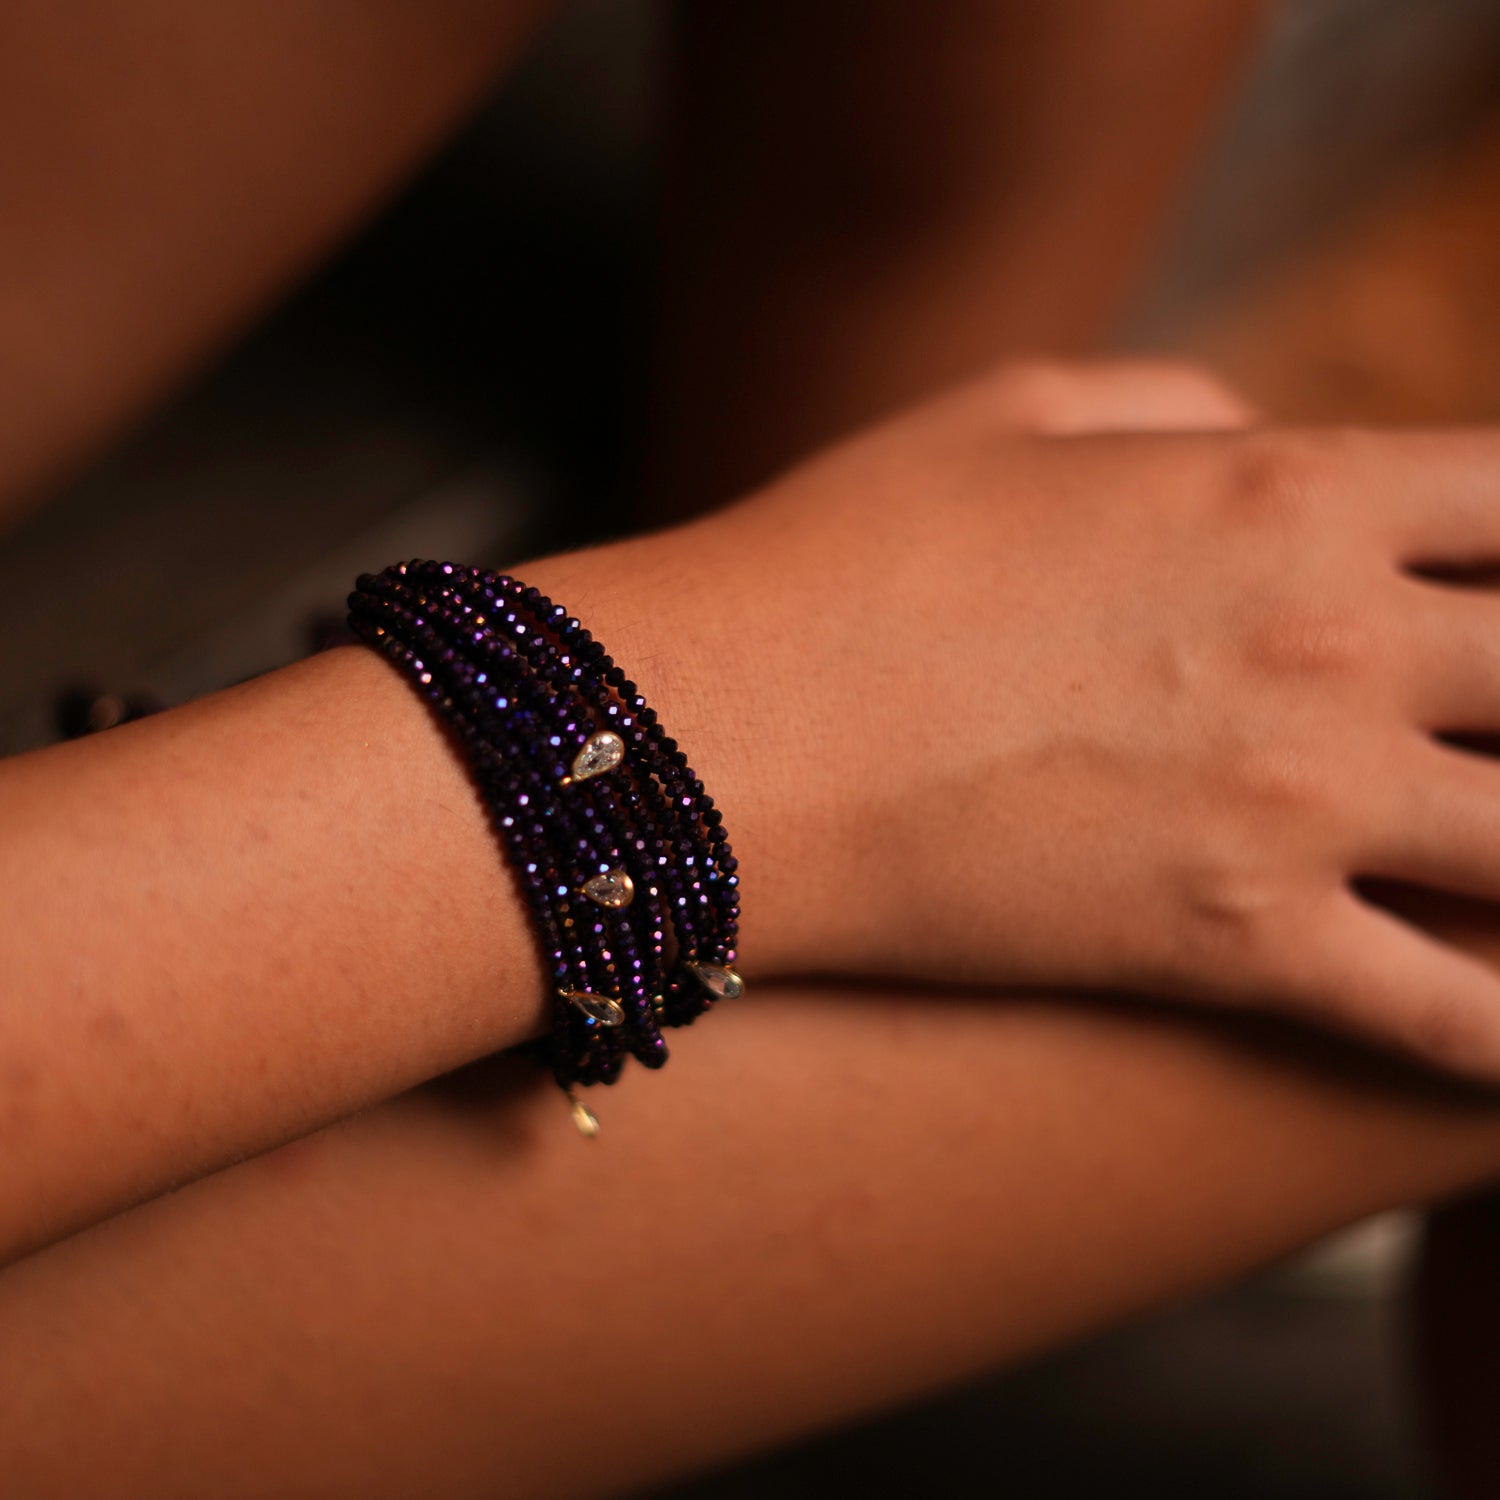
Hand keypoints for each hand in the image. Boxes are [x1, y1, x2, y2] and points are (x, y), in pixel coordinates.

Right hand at [527, 360, 1499, 1078]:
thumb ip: (1174, 402)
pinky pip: (1453, 1017)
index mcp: (1289, 490)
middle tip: (1483, 733)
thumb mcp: (1009, 416)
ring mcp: (1300, 803)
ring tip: (1496, 864)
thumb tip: (1259, 431)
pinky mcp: (1237, 947)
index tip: (1493, 593)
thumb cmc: (846, 556)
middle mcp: (1335, 642)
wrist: (732, 732)